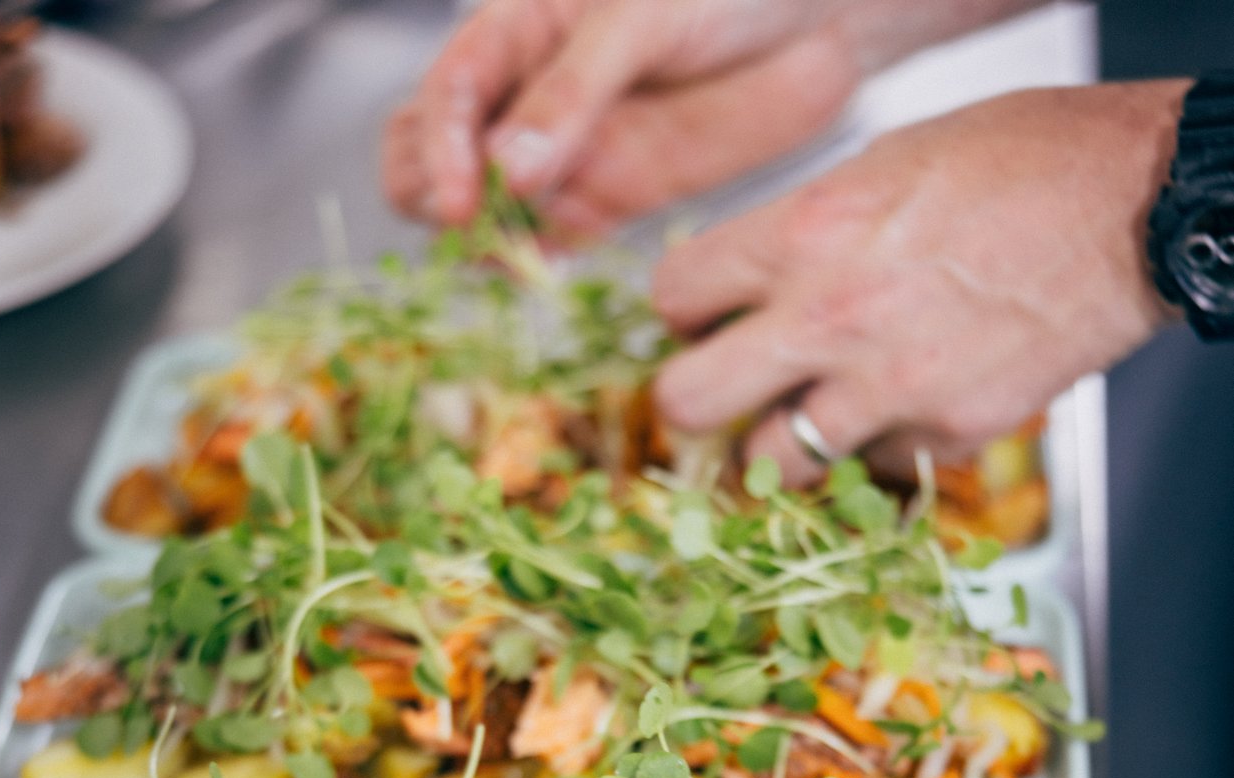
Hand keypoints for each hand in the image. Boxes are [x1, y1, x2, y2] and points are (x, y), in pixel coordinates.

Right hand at [383, 0, 1033, 237]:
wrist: (820, 18)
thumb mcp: (644, 15)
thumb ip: (576, 90)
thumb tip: (510, 168)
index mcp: (521, 27)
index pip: (449, 91)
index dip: (440, 149)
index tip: (460, 202)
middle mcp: (530, 93)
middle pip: (437, 151)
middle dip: (435, 194)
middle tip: (473, 229)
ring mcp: (566, 151)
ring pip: (486, 203)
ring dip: (479, 237)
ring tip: (507, 260)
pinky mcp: (607, 198)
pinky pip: (546, 239)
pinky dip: (529, 262)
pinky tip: (538, 275)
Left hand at [652, 82, 1188, 479]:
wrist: (1133, 209)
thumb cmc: (1023, 165)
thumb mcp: (886, 163)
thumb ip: (806, 230)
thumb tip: (754, 280)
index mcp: (804, 233)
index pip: (673, 298)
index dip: (681, 313)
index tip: (699, 319)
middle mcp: (829, 319)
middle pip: (688, 402)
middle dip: (691, 402)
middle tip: (716, 395)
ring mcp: (885, 390)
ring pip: (770, 466)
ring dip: (777, 449)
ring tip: (804, 421)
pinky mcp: (943, 436)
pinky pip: (876, 468)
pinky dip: (878, 450)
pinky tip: (903, 409)